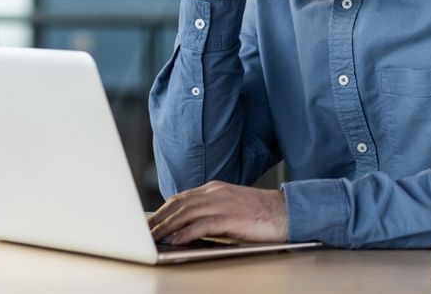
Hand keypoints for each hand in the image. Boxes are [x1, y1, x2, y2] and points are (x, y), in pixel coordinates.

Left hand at [149, 181, 287, 244]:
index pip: (181, 197)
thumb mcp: (231, 206)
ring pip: (185, 213)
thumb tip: (188, 228)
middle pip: (178, 203)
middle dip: (158, 218)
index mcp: (215, 188)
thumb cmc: (260, 213)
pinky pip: (201, 225)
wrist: (286, 211)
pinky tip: (175, 241)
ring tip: (153, 238)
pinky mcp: (230, 217)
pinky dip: (185, 233)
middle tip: (144, 232)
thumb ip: (211, 211)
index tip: (149, 222)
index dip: (162, 210)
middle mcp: (216, 192)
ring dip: (166, 227)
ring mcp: (223, 203)